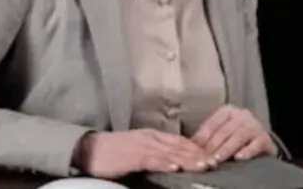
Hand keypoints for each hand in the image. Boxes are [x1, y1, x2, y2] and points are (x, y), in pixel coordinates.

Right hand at [76, 129, 213, 178]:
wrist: (88, 149)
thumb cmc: (112, 152)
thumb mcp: (137, 148)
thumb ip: (155, 151)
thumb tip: (173, 160)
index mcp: (152, 135)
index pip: (180, 141)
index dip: (196, 149)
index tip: (212, 155)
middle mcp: (150, 138)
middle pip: (179, 146)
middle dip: (197, 154)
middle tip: (214, 161)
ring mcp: (141, 146)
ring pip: (170, 153)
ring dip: (187, 159)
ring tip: (202, 165)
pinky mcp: (132, 156)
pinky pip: (152, 160)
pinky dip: (165, 163)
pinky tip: (175, 167)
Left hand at [190, 105, 275, 163]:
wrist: (262, 142)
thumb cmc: (236, 137)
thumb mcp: (221, 132)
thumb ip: (207, 137)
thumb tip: (189, 146)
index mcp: (227, 111)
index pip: (212, 124)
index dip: (201, 139)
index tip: (193, 152)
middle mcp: (241, 115)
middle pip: (224, 131)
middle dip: (212, 147)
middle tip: (203, 160)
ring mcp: (254, 125)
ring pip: (238, 137)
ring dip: (226, 150)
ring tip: (216, 160)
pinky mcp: (265, 138)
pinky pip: (256, 144)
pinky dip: (247, 151)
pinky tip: (239, 158)